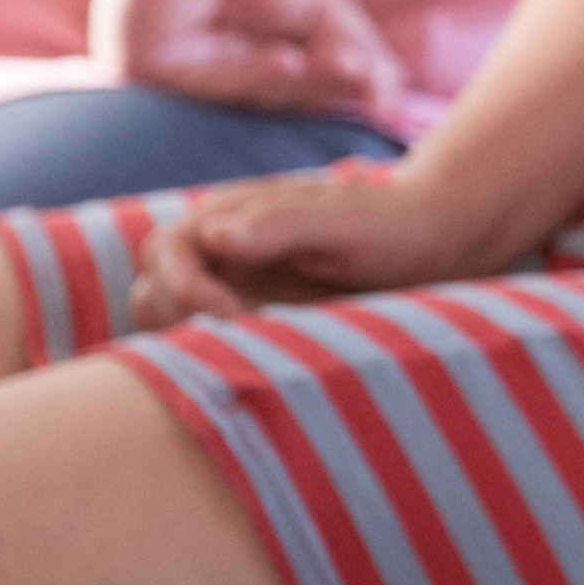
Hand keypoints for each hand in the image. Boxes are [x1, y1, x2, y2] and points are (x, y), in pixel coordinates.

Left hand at [92, 0, 409, 118]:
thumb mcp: (319, 10)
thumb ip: (351, 57)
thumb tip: (387, 104)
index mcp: (226, 48)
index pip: (282, 87)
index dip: (328, 89)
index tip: (375, 89)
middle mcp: (189, 60)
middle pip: (264, 96)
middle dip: (317, 88)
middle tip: (363, 78)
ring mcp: (160, 62)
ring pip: (238, 96)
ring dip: (293, 85)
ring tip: (342, 66)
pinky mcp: (136, 59)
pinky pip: (199, 86)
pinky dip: (247, 74)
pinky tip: (287, 60)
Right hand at [126, 158, 497, 328]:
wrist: (431, 242)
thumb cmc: (391, 225)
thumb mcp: (345, 223)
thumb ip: (283, 226)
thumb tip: (218, 238)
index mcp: (231, 214)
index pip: (166, 251)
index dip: (189, 290)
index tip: (240, 321)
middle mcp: (217, 248)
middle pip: (152, 290)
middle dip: (182, 321)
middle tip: (247, 346)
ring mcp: (226, 284)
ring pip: (163, 321)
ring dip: (188, 345)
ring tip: (251, 359)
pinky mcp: (242, 317)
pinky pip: (197, 343)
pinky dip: (207, 359)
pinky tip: (253, 370)